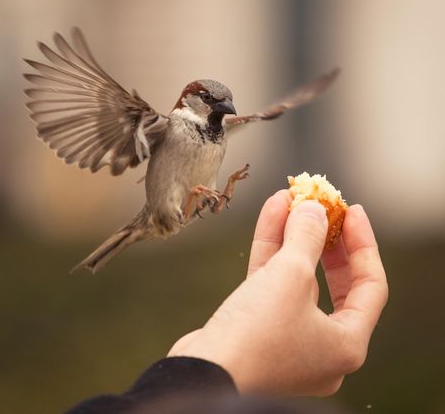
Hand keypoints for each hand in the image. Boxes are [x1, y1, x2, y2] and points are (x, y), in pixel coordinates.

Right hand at [168, 190, 387, 395]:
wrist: (202, 373)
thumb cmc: (256, 334)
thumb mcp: (291, 277)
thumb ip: (307, 238)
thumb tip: (313, 210)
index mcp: (345, 343)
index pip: (370, 285)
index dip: (363, 243)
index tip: (353, 210)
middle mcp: (320, 343)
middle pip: (334, 281)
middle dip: (325, 239)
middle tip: (323, 208)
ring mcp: (287, 336)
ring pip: (297, 277)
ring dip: (292, 236)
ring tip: (289, 199)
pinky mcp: (257, 326)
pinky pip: (272, 282)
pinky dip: (271, 248)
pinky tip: (271, 214)